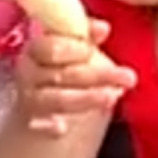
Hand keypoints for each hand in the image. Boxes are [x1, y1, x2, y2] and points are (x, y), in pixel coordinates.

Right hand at [16, 19, 137, 128]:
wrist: (42, 94)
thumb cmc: (62, 63)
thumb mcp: (74, 46)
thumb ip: (87, 35)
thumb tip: (103, 28)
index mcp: (37, 48)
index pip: (51, 47)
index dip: (73, 48)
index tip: (93, 50)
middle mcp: (29, 72)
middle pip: (63, 73)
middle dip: (97, 75)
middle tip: (128, 76)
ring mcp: (30, 98)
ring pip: (57, 99)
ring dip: (86, 98)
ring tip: (113, 97)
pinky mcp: (33, 122)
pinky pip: (39, 126)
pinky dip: (49, 127)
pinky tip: (61, 129)